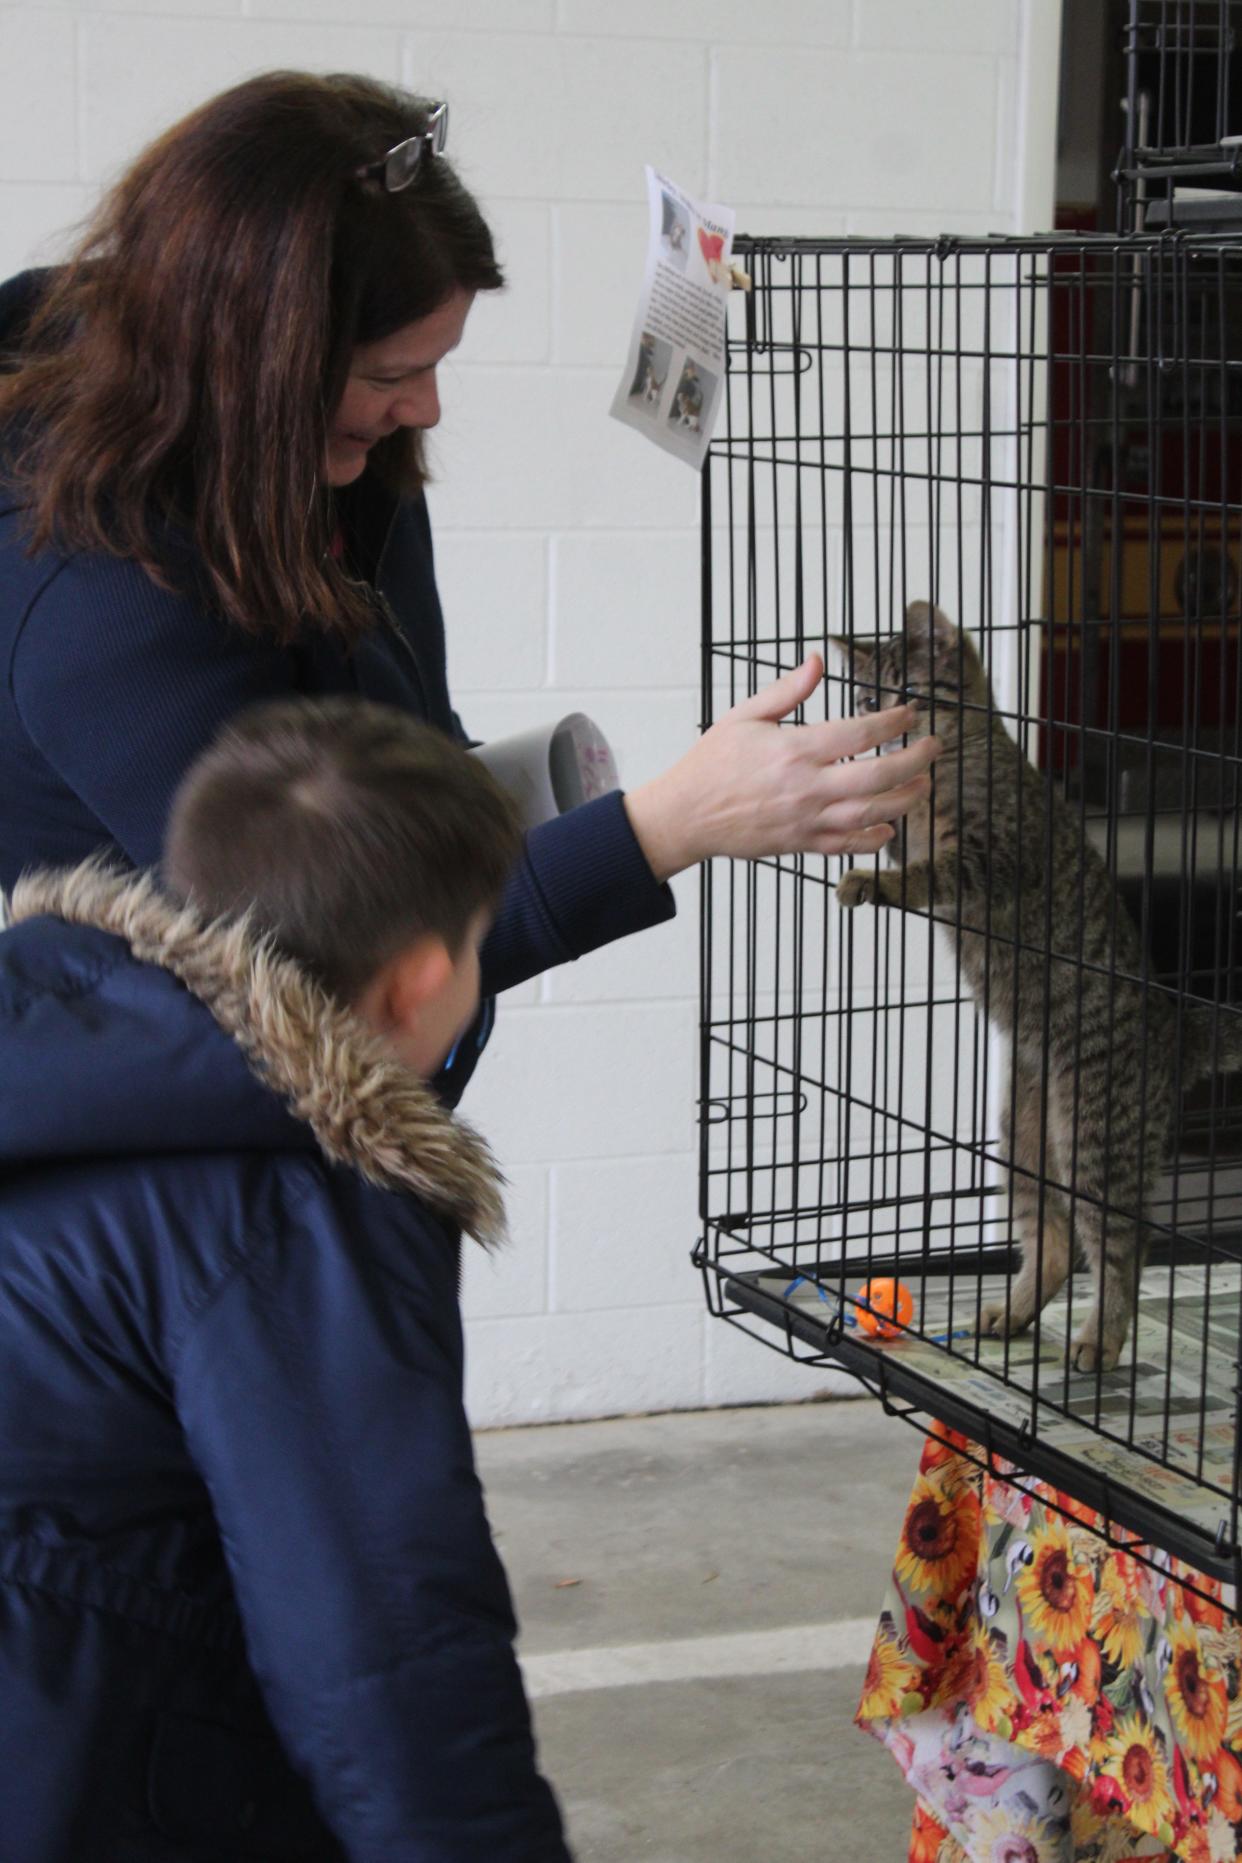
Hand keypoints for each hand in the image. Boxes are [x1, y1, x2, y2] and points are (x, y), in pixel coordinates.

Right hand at [623, 653, 939, 881]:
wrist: (686, 815)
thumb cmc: (712, 763)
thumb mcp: (744, 716)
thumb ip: (787, 691)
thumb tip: (817, 662)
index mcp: (793, 750)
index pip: (859, 734)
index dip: (892, 721)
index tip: (910, 714)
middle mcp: (805, 787)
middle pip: (877, 775)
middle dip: (914, 760)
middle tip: (934, 748)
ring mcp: (805, 819)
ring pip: (871, 813)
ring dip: (905, 798)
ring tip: (923, 783)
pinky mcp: (801, 844)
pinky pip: (847, 845)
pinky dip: (874, 839)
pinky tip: (889, 826)